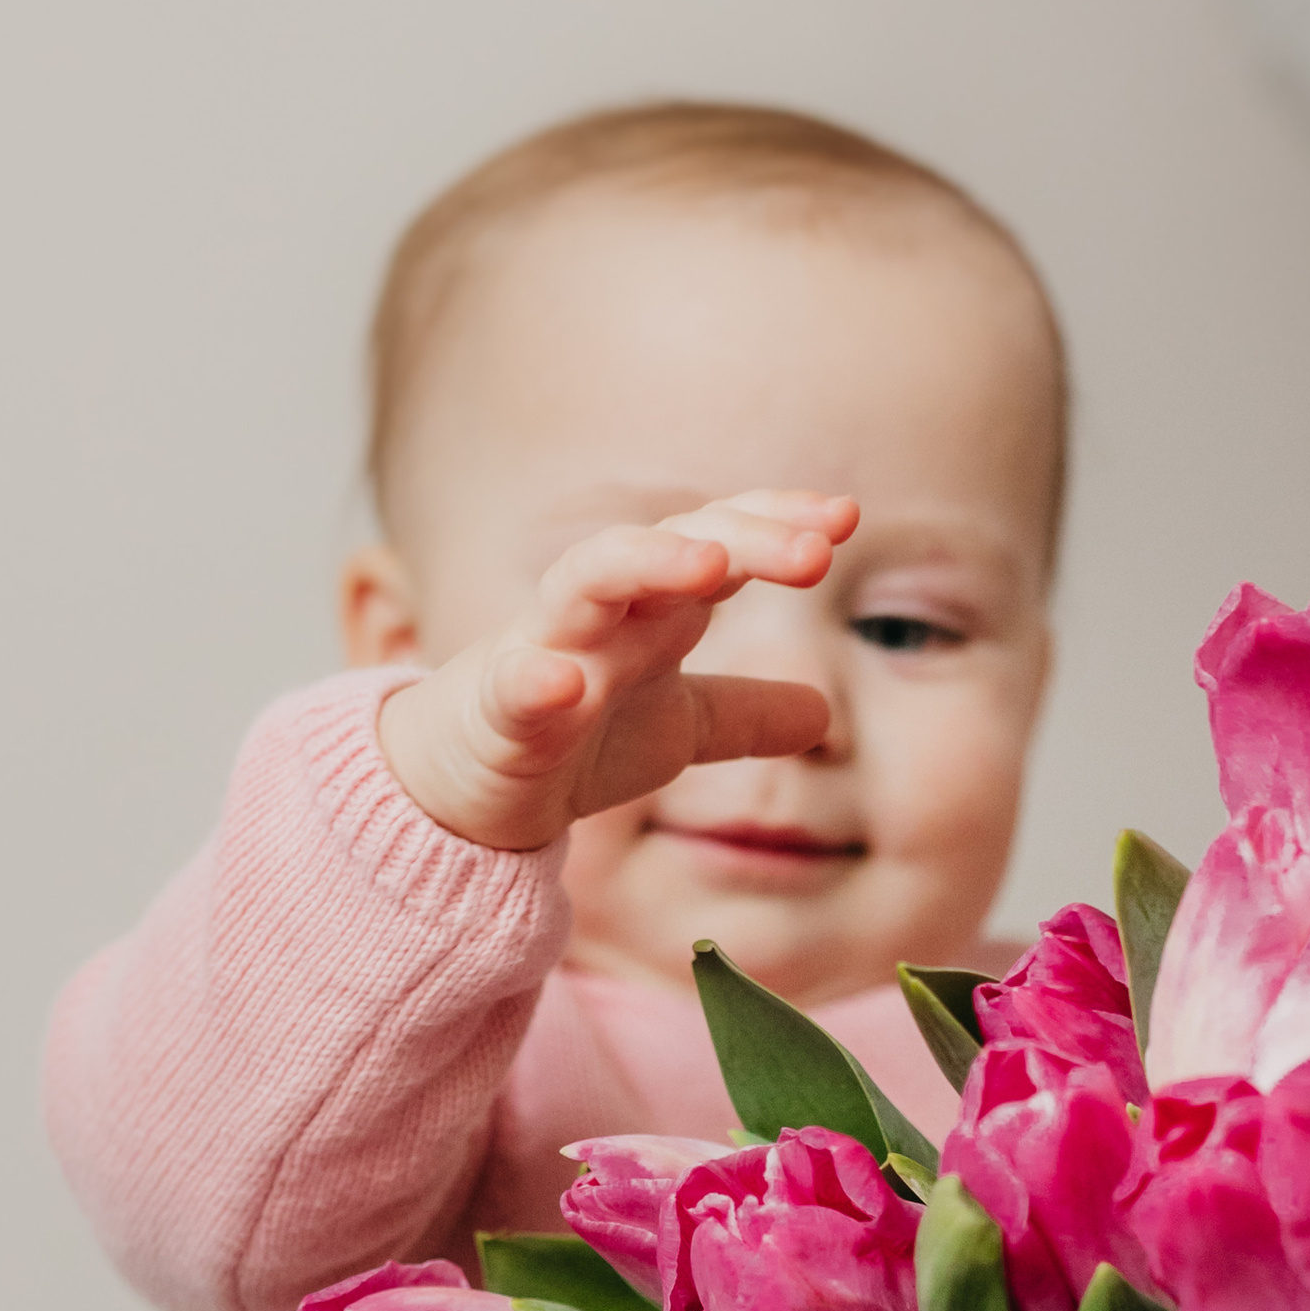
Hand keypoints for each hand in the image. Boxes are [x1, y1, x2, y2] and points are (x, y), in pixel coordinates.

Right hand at [376, 492, 858, 852]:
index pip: (717, 540)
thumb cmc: (572, 741)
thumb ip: (745, 715)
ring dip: (648, 564)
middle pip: (669, 544)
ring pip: (587, 581)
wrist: (465, 793)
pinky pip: (513, 687)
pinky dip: (535, 680)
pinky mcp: (497, 713)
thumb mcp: (676, 730)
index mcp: (649, 608)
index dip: (775, 522)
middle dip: (741, 538)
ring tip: (711, 566)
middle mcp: (600, 611)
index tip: (844, 517)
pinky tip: (565, 684)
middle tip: (815, 550)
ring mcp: (544, 652)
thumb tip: (825, 713)